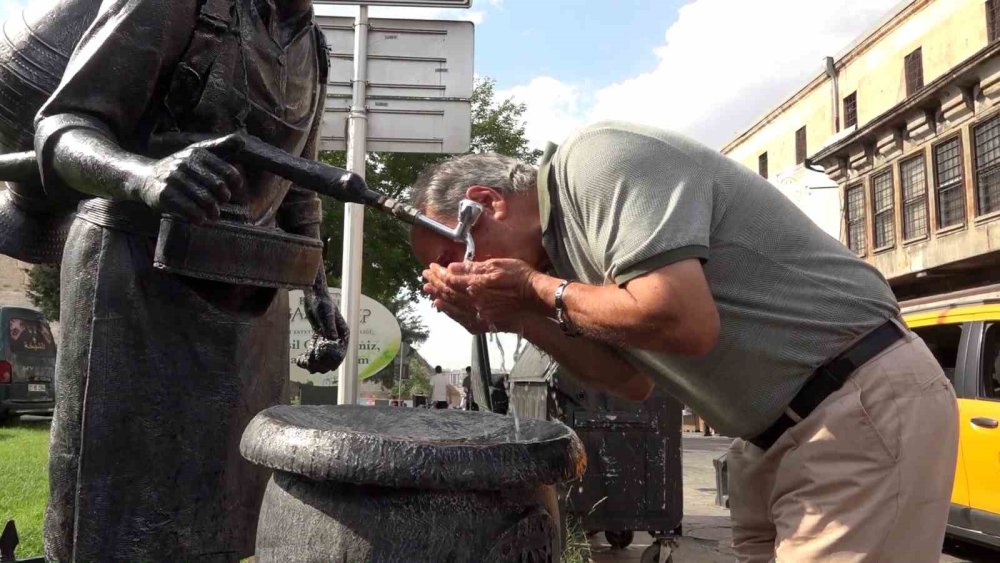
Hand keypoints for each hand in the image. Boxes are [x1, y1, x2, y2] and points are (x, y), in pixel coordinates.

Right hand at [129, 134, 246, 223]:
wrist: (146, 178)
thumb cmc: (180, 168)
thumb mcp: (198, 153)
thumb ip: (221, 147)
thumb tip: (242, 140)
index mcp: (198, 154)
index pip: (227, 171)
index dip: (235, 184)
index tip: (234, 190)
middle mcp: (185, 164)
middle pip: (218, 187)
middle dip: (223, 198)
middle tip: (221, 203)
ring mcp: (174, 179)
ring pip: (206, 200)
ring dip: (213, 211)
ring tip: (213, 214)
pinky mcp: (165, 195)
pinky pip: (190, 210)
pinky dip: (199, 217)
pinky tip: (200, 219)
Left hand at [297, 292, 349, 372]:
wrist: (314, 296)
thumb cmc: (322, 302)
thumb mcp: (326, 313)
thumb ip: (329, 326)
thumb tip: (333, 338)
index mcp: (343, 334)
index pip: (340, 353)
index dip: (332, 361)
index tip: (321, 366)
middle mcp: (337, 339)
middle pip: (331, 358)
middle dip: (321, 364)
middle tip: (309, 367)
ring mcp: (328, 339)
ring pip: (322, 357)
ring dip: (313, 363)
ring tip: (303, 364)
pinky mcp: (318, 338)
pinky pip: (314, 352)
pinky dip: (307, 357)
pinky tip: (299, 360)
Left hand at [422, 258, 541, 332]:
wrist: (536, 299)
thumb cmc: (520, 278)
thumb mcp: (498, 265)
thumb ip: (474, 268)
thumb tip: (453, 267)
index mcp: (477, 286)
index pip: (451, 279)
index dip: (439, 273)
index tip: (431, 267)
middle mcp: (474, 302)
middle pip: (449, 292)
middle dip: (435, 283)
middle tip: (425, 276)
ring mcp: (479, 314)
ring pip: (452, 306)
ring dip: (438, 296)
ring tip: (429, 290)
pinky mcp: (484, 322)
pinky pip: (461, 318)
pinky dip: (449, 312)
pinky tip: (443, 307)